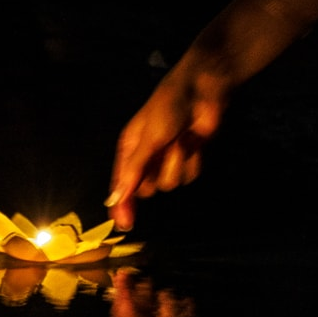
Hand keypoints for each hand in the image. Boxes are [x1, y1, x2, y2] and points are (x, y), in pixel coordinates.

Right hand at [106, 69, 227, 230]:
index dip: (122, 205)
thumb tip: (114, 199)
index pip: (121, 185)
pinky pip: (189, 176)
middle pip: (147, 189)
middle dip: (154, 176)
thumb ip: (132, 172)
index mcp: (129, 149)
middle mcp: (147, 158)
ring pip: (170, 184)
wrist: (203, 91)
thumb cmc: (168, 107)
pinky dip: (192, 160)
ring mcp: (168, 160)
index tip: (124, 224)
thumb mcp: (146, 139)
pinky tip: (193, 141)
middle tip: (160, 154)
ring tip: (180, 140)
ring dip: (177, 164)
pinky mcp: (189, 160)